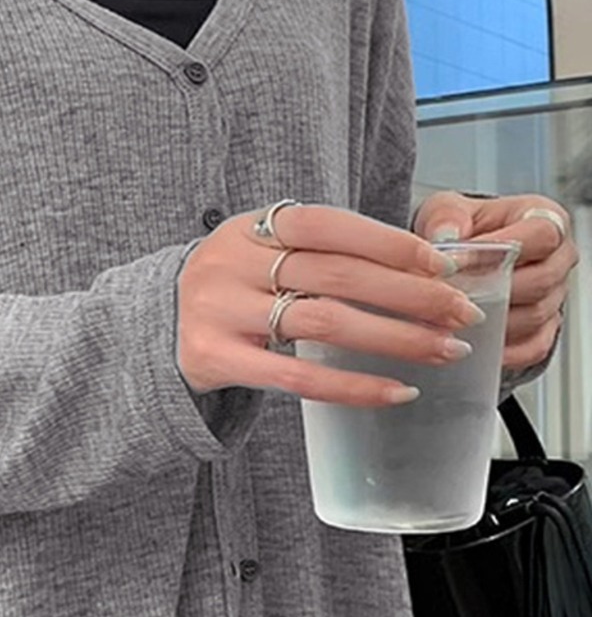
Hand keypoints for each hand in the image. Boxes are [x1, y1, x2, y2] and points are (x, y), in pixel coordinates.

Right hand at [177, 203, 483, 406]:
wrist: (154, 331)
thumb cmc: (231, 291)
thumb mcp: (261, 255)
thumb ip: (323, 254)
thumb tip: (423, 268)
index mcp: (250, 227)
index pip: (329, 225)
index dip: (389, 243)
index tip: (443, 266)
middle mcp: (230, 263)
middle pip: (336, 275)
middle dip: (410, 295)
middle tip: (461, 314)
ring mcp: (218, 311)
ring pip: (323, 322)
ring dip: (394, 338)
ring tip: (442, 351)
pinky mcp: (214, 358)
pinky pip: (297, 376)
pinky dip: (353, 386)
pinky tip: (394, 392)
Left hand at [413, 192, 577, 369]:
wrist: (458, 258)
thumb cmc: (460, 230)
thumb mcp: (446, 210)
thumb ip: (446, 218)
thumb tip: (445, 237)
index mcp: (542, 218)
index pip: (541, 234)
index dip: (502, 249)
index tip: (460, 261)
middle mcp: (557, 257)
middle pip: (541, 280)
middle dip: (495, 291)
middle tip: (453, 298)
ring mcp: (554, 294)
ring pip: (535, 315)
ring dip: (495, 321)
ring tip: (455, 321)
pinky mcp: (544, 327)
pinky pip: (534, 346)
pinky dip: (505, 350)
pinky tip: (475, 346)